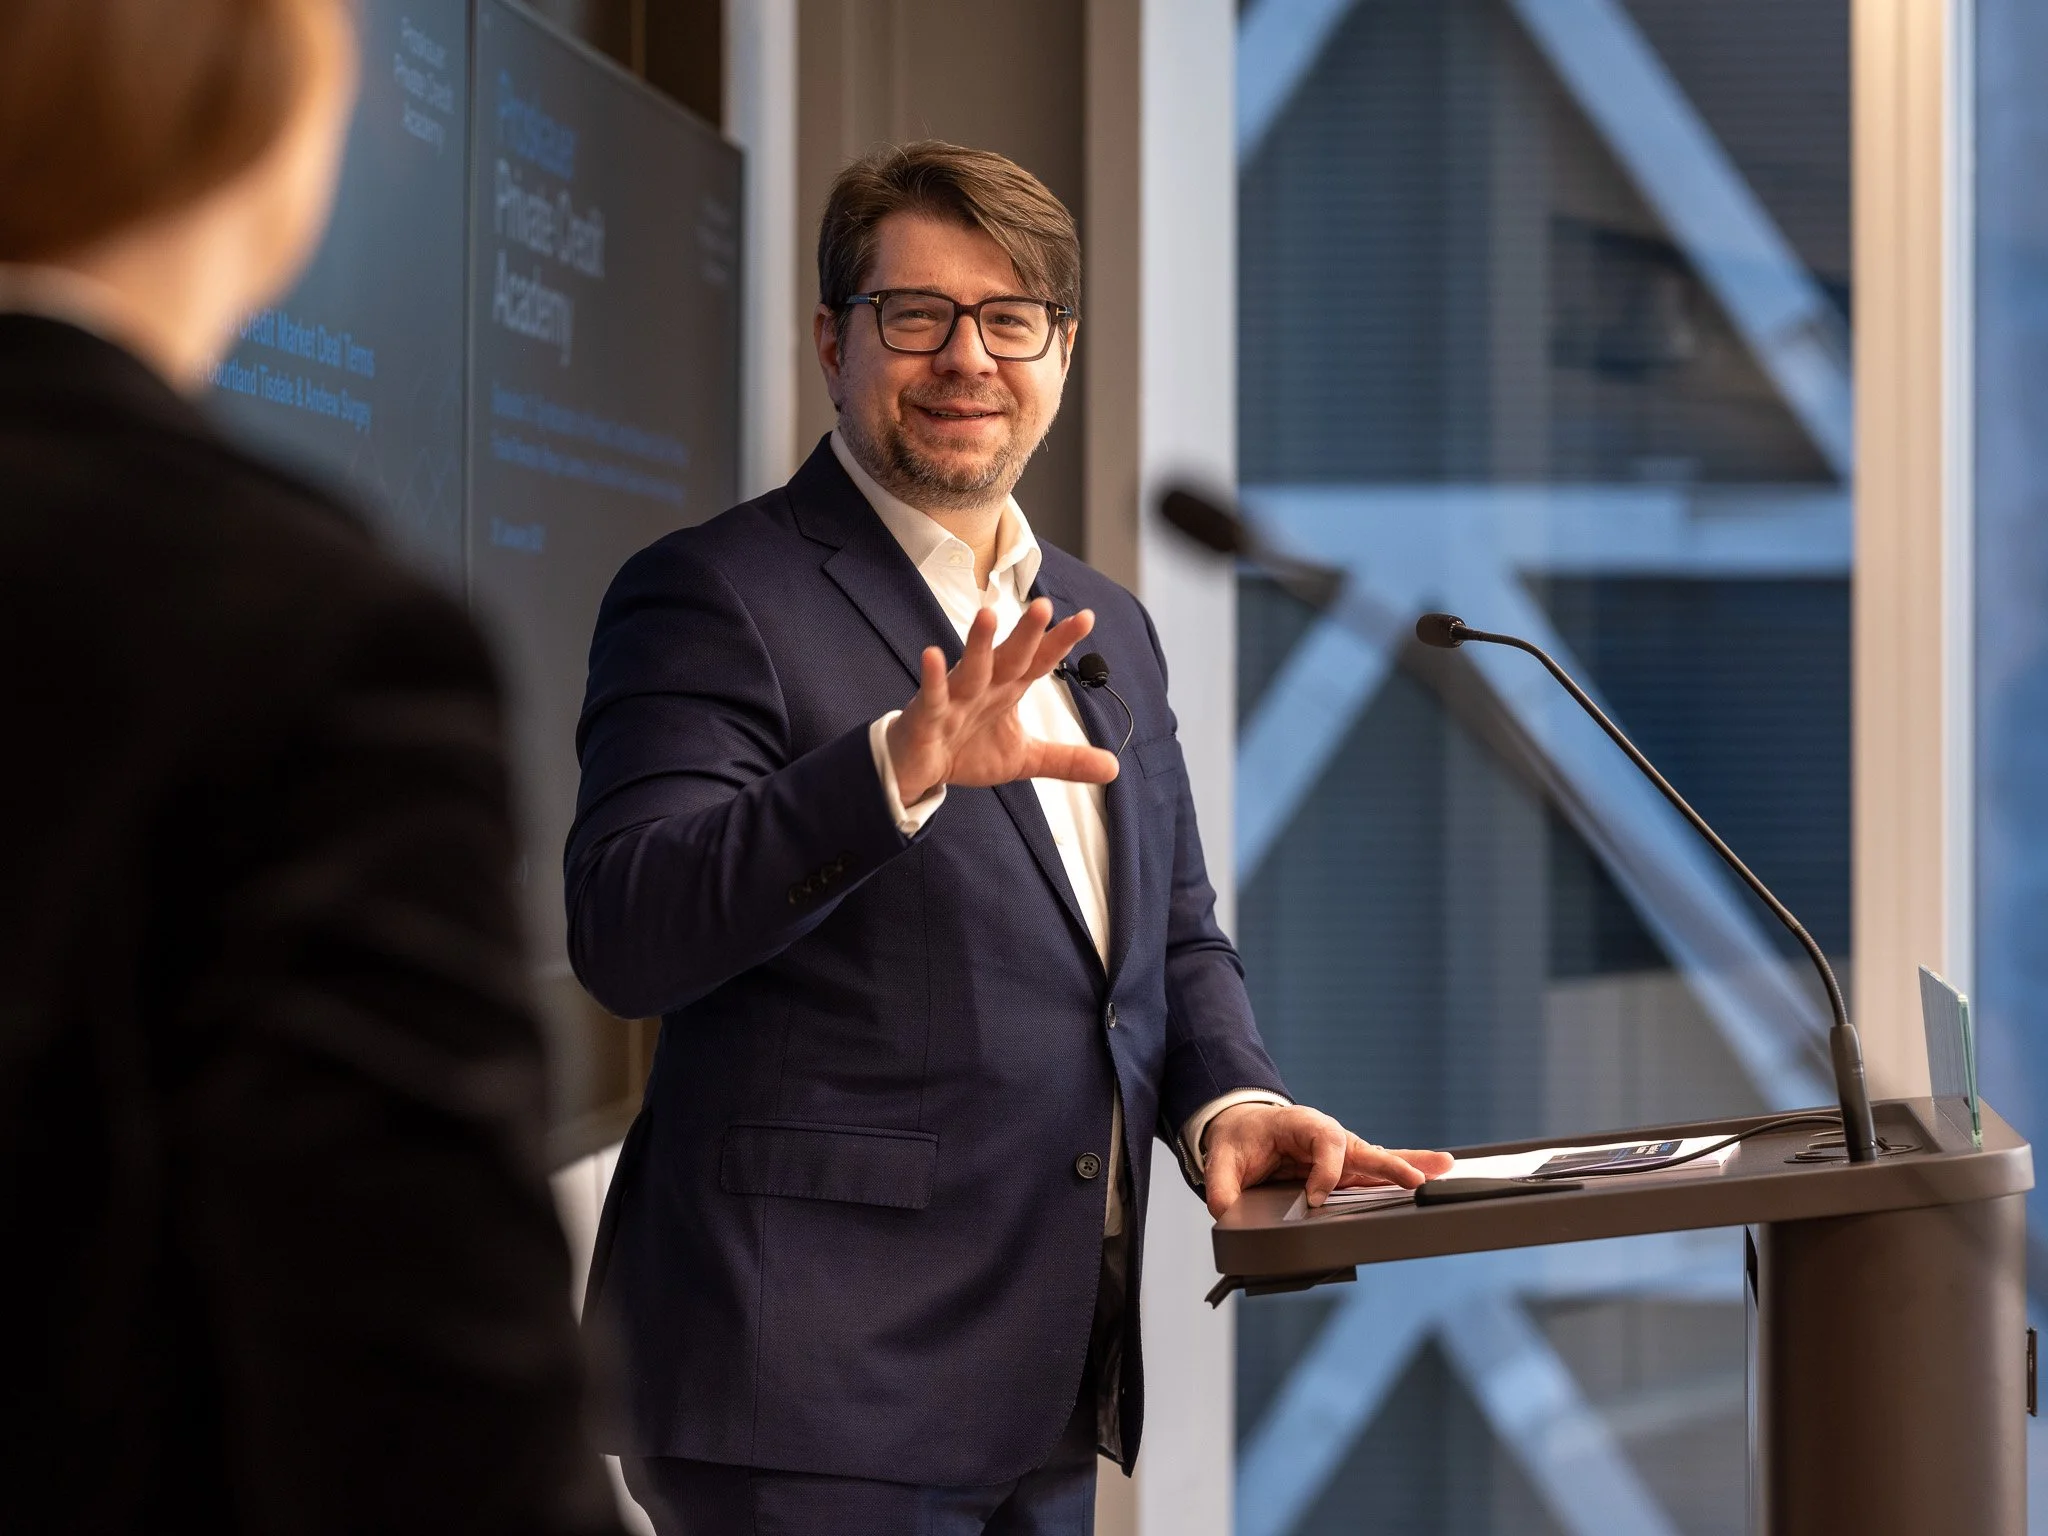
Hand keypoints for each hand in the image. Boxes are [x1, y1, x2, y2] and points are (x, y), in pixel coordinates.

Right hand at [886, 597, 1119, 804]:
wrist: (919, 769)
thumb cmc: (967, 750)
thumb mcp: (1024, 759)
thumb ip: (1066, 760)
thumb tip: (1114, 767)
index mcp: (1008, 689)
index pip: (1039, 661)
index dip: (1060, 641)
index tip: (1087, 618)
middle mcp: (984, 685)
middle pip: (1009, 656)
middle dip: (1026, 633)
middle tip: (1044, 606)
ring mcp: (953, 697)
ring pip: (970, 667)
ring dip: (979, 643)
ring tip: (988, 615)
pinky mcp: (926, 715)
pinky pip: (931, 694)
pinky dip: (932, 677)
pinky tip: (932, 655)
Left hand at [1201, 1103, 1453, 1216]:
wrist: (1246, 1126)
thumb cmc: (1241, 1137)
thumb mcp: (1222, 1156)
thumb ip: (1222, 1183)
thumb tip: (1225, 1211)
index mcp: (1302, 1124)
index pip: (1326, 1144)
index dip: (1325, 1172)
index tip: (1315, 1198)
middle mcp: (1329, 1136)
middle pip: (1364, 1150)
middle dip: (1389, 1165)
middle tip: (1413, 1181)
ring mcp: (1342, 1152)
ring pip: (1380, 1160)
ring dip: (1411, 1165)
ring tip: (1444, 1169)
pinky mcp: (1348, 1167)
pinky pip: (1378, 1169)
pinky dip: (1405, 1171)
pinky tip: (1435, 1174)